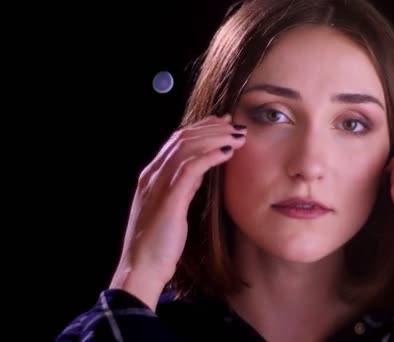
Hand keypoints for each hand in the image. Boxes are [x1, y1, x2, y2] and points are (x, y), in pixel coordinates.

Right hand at [110, 114, 246, 308]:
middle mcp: (152, 175)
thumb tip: (201, 171)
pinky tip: (227, 152)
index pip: (176, 140)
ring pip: (187, 148)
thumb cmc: (159, 243)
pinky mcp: (169, 199)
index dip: (201, 128)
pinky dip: (210, 156)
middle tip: (235, 125)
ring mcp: (158, 185)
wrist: (141, 269)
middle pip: (183, 138)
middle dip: (212, 128)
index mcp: (151, 176)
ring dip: (215, 138)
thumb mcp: (173, 208)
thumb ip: (184, 187)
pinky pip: (191, 168)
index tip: (222, 123)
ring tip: (237, 136)